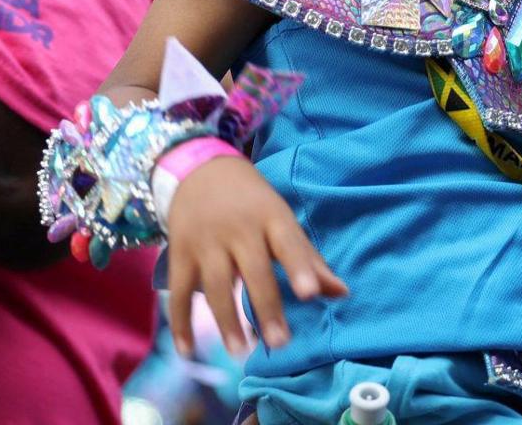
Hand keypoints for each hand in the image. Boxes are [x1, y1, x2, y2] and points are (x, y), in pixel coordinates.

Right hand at [161, 153, 347, 356]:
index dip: (299, 267)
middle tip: (279, 342)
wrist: (198, 170)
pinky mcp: (179, 253)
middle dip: (266, 306)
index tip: (310, 294)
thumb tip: (342, 293)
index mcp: (270, 217)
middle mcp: (238, 229)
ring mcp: (206, 241)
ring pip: (216, 286)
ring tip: (240, 351)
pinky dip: (181, 322)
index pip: (288, 242)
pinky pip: (179, 292)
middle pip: (253, 270)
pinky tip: (187, 350)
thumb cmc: (251, 202)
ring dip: (227, 321)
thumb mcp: (281, 219)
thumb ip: (308, 259)